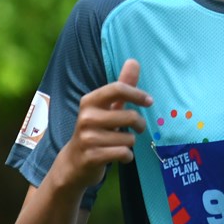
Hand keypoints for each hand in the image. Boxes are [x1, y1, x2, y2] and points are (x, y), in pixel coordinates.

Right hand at [54, 58, 153, 189]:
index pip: (117, 88)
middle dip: (140, 124)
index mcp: (90, 101)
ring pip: (129, 138)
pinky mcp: (92, 157)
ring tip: (120, 143)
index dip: (137, 94)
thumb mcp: (106, 107)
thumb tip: (134, 61)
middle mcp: (86, 117)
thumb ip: (122, 86)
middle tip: (138, 128)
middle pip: (129, 116)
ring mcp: (88, 138)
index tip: (149, 101)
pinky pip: (123, 153)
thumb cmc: (95, 130)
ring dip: (130, 142)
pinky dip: (127, 156)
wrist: (74, 162)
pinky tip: (119, 155)